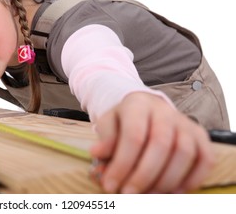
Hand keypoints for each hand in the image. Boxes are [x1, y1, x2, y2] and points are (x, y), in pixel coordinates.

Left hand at [90, 92, 214, 193]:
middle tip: (128, 195)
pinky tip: (172, 192)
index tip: (110, 185)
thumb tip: (97, 153)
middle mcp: (165, 111)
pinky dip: (192, 179)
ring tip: (147, 196)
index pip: (134, 135)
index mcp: (138, 104)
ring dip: (165, 180)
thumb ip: (105, 139)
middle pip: (160, 144)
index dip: (122, 164)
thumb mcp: (108, 124)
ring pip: (183, 153)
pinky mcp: (200, 136)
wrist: (145, 109)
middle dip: (143, 175)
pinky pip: (205, 159)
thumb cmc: (124, 121)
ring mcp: (185, 122)